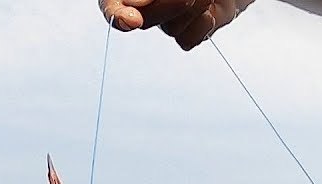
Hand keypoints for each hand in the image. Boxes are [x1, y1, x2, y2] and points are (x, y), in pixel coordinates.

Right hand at [99, 0, 253, 49]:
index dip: (117, 14)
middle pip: (141, 21)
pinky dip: (201, 28)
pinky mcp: (188, 31)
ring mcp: (166, 19)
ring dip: (192, 10)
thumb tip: (136, 4)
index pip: (111, 5)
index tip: (132, 20)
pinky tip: (210, 13)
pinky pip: (186, 42)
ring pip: (168, 30)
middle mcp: (144, 5)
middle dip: (169, 7)